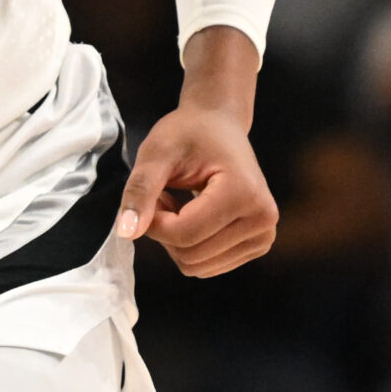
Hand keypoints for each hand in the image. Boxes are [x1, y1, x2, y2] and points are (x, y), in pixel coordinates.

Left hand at [118, 100, 278, 277]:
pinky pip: (207, 266)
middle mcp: (263, 220)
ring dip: (175, 240)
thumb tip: (126, 233)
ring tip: (178, 204)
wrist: (219, 125)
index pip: (184, 235)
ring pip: (197, 266)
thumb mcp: (157, 153)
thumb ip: (140, 191)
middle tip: (163, 196)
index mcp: (244, 193)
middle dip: (165, 231)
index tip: (152, 194)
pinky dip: (190, 245)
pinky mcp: (257, 245)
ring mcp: (263, 236)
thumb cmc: (189, 133)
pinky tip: (191, 215)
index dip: (154, 222)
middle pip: (191, 256)